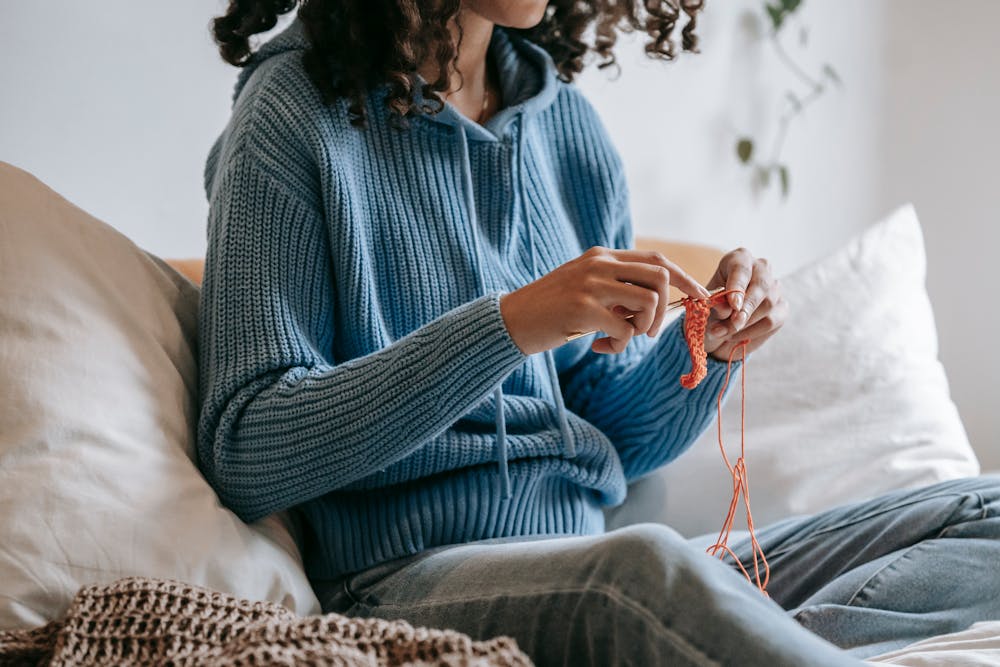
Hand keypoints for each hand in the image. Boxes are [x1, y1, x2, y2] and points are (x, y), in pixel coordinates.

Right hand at [499, 246, 709, 355]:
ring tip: (619, 340)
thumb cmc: (550, 310)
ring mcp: (590, 285)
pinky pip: (626, 329)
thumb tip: (654, 303)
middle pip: (660, 276)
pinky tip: (598, 347)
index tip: (700, 297)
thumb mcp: (584, 288)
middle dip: (663, 309)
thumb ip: (615, 288)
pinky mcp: (582, 309)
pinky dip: (619, 344)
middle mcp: (598, 264)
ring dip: (642, 329)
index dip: (684, 278)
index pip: (656, 259)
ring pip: (648, 302)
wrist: (510, 320)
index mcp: (601, 256)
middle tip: (647, 332)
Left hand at [703, 248, 787, 360]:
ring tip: (722, 333)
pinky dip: (752, 332)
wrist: (720, 324)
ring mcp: (775, 287)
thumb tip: (727, 308)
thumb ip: (717, 304)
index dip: (737, 286)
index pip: (741, 268)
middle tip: (733, 324)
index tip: (733, 304)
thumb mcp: (708, 304)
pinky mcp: (782, 307)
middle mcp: (761, 267)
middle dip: (746, 308)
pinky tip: (735, 336)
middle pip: (761, 286)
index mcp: (740, 258)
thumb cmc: (712, 306)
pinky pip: (771, 321)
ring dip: (744, 324)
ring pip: (767, 305)